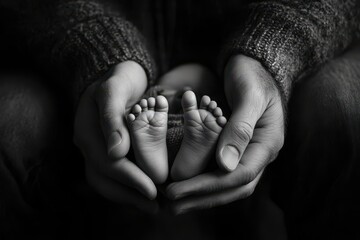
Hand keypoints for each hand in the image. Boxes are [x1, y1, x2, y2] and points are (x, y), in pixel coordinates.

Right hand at [74, 61, 157, 212]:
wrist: (116, 73)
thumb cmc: (118, 78)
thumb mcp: (115, 89)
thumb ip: (112, 117)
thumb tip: (116, 152)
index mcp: (87, 131)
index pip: (107, 164)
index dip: (130, 179)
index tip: (153, 190)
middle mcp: (87, 144)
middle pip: (103, 179)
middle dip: (129, 194)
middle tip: (155, 206)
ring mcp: (94, 148)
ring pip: (105, 181)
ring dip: (127, 195)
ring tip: (150, 205)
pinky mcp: (104, 150)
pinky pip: (110, 175)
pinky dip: (126, 186)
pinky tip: (142, 191)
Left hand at [166, 55, 284, 213]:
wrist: (253, 64)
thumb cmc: (252, 76)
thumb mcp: (249, 97)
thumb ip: (240, 129)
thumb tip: (225, 166)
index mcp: (267, 144)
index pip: (239, 175)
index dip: (209, 186)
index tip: (179, 190)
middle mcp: (259, 153)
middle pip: (233, 187)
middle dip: (202, 197)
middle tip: (171, 204)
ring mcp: (248, 152)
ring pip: (226, 183)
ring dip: (201, 194)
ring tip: (174, 200)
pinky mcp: (236, 148)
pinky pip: (221, 171)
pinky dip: (203, 180)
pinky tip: (186, 184)